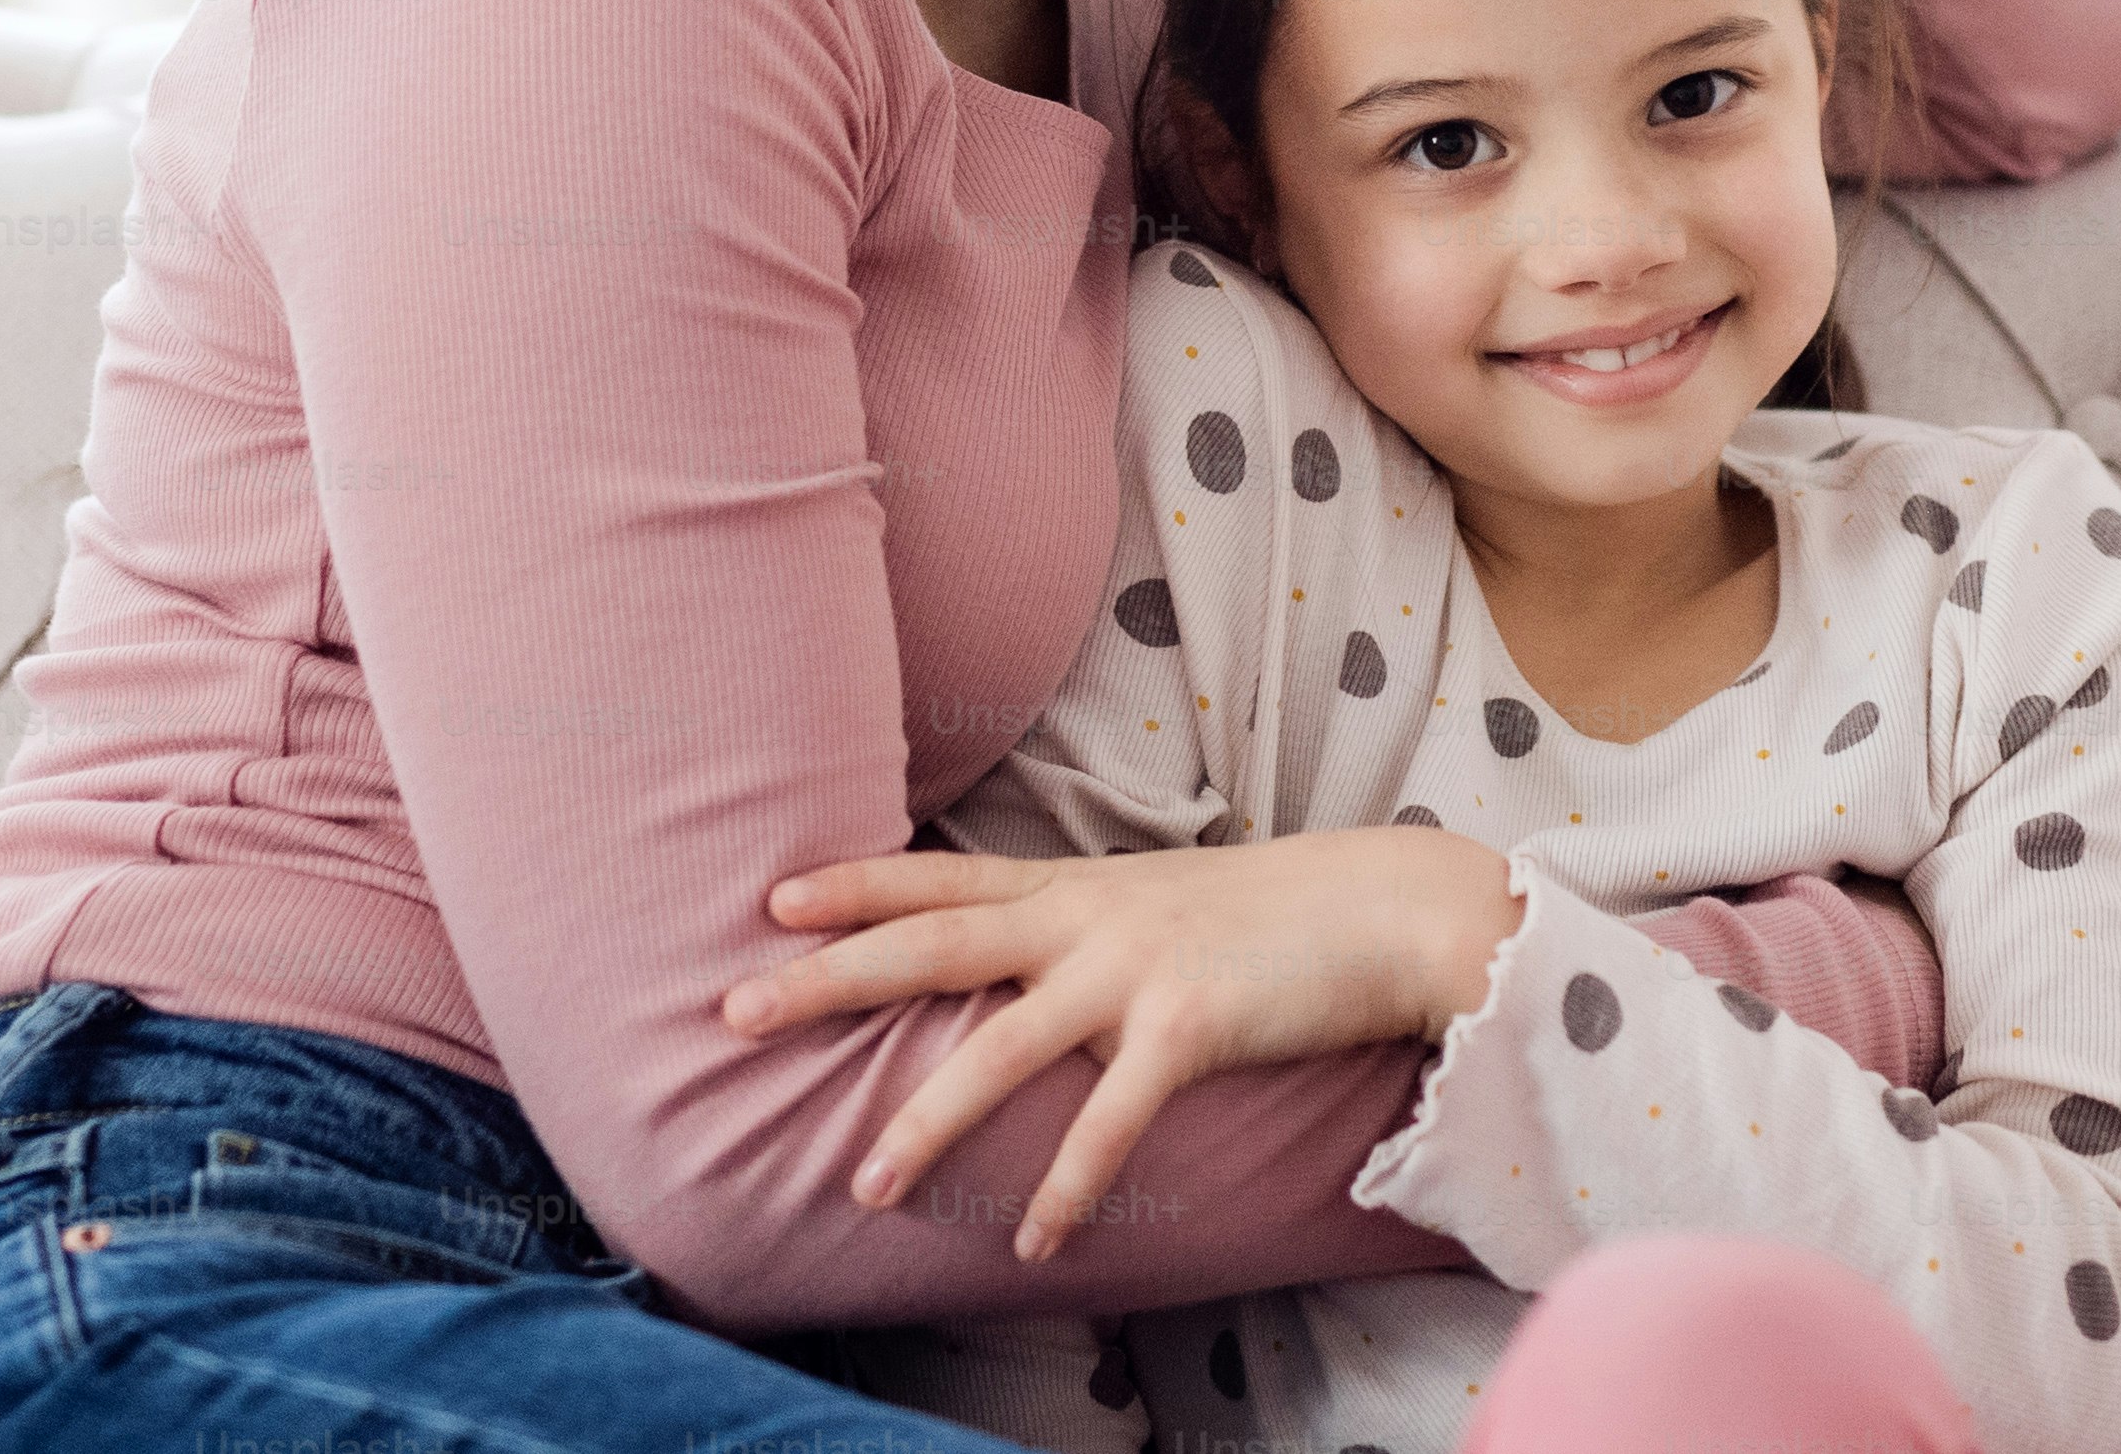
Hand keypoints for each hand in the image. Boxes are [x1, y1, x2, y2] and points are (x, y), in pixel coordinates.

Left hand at [720, 833, 1519, 1258]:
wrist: (1387, 908)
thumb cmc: (1274, 917)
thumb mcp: (1159, 903)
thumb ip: (1086, 930)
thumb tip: (1025, 961)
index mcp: (1074, 887)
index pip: (940, 880)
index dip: (855, 887)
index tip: (773, 900)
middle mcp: (1086, 918)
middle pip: (931, 944)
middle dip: (829, 979)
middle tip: (734, 1010)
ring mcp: (1133, 967)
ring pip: (999, 1046)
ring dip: (925, 1121)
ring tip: (862, 1186)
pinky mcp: (1189, 1027)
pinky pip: (1110, 1119)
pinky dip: (1068, 1183)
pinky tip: (1031, 1241)